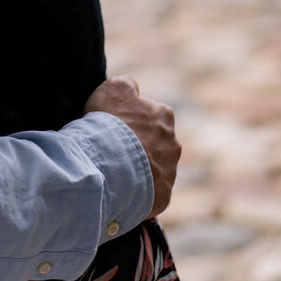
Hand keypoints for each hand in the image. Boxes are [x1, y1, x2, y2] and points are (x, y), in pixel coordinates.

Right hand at [84, 76, 179, 218]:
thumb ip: (127, 84)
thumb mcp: (113, 87)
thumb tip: (133, 87)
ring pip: (155, 170)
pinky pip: (152, 193)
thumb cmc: (109, 122)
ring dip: (141, 170)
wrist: (107, 161)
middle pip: (157, 144)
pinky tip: (122, 189)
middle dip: (141, 148)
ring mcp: (170, 171)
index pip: (153, 116)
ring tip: (117, 173)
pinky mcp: (163, 195)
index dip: (133, 122)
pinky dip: (140, 192)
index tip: (118, 129)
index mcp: (164, 116)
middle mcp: (173, 143)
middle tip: (116, 152)